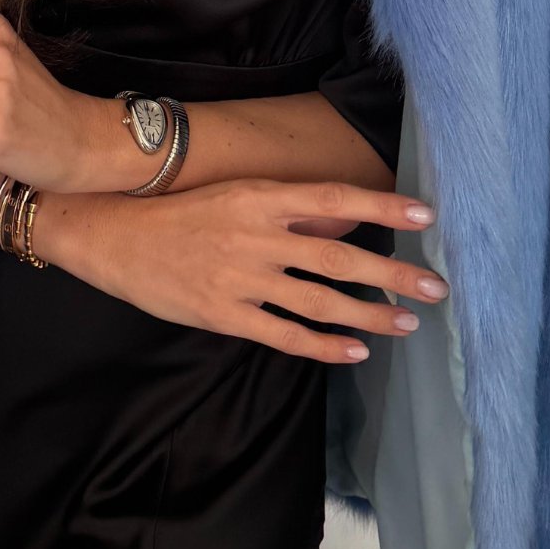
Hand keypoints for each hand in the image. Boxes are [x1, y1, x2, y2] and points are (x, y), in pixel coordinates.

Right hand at [84, 177, 448, 365]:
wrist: (113, 235)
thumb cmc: (180, 213)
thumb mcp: (236, 196)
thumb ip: (290, 210)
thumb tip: (347, 219)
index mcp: (260, 197)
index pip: (334, 198)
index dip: (383, 205)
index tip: (426, 216)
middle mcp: (256, 235)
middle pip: (338, 255)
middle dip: (392, 273)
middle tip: (436, 287)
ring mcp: (240, 277)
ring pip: (319, 301)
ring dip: (368, 314)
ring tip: (406, 323)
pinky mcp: (224, 313)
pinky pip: (284, 335)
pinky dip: (323, 346)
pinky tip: (354, 352)